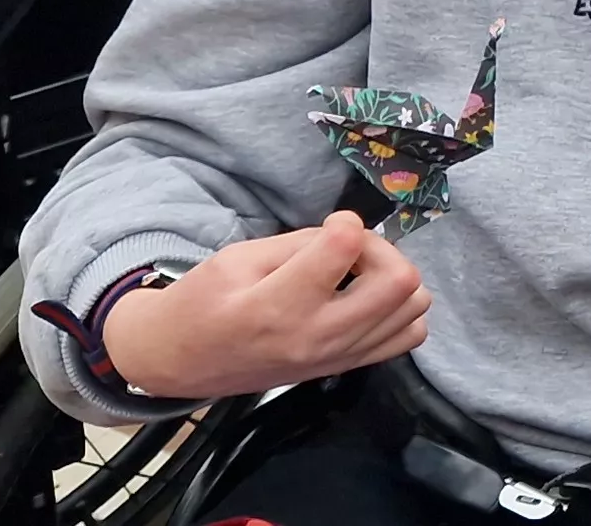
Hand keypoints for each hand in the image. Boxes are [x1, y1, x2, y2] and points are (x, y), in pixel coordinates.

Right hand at [102, 211, 432, 400]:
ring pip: (412, 308)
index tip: (331, 225)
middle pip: (399, 282)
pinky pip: (406, 336)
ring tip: (356, 273)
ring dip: (393, 277)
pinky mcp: (345, 368)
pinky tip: (365, 298)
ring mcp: (336, 358)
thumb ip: (299, 244)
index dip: (345, 223)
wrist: (178, 363)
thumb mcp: (236, 259)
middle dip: (382, 248)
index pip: (345, 248)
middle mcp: (317, 337)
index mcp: (279, 306)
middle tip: (351, 247)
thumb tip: (348, 234)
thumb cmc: (200, 305)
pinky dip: (398, 310)